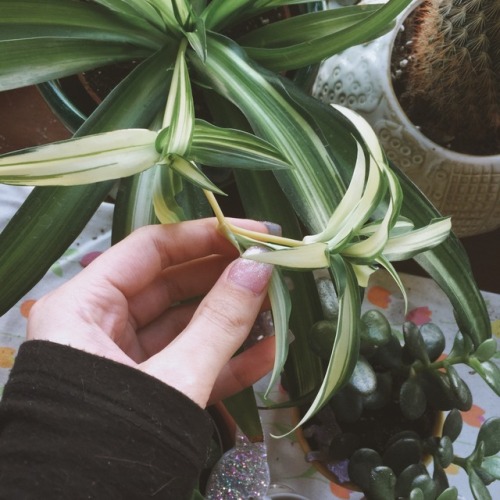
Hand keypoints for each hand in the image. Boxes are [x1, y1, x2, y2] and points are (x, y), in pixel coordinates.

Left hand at [27, 218, 275, 407]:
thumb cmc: (112, 448)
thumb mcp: (173, 380)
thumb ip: (219, 323)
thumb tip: (259, 269)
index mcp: (85, 307)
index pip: (150, 250)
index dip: (204, 235)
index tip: (253, 232)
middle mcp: (100, 327)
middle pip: (172, 285)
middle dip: (224, 278)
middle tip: (272, 268)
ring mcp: (126, 360)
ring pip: (186, 326)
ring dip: (232, 319)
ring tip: (278, 306)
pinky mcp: (148, 391)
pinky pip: (190, 364)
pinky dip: (227, 360)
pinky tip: (269, 352)